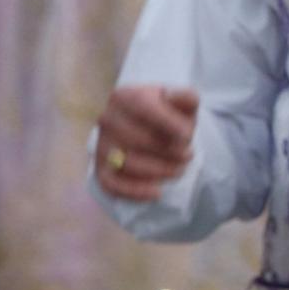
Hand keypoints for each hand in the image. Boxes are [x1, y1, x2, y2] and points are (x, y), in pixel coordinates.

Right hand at [95, 85, 198, 202]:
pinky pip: (112, 184)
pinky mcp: (101, 167)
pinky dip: (135, 191)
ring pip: (129, 163)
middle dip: (170, 151)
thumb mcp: (180, 101)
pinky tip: (157, 193)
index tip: (187, 136)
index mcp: (125, 97)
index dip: (168, 124)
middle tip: (187, 155)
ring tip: (179, 170)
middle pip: (139, 139)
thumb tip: (173, 97)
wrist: (147, 126)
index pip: (144, 108)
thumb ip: (185, 96)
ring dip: (160, 170)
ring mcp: (103, 144)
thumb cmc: (167, 114)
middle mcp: (108, 119)